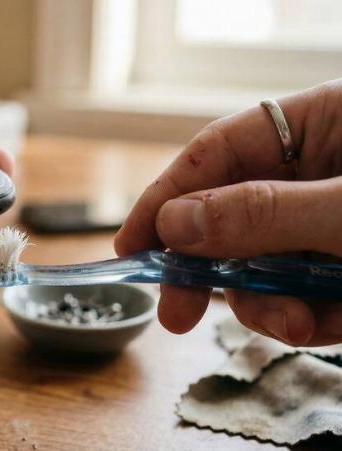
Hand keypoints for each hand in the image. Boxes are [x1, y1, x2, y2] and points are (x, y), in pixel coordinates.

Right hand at [115, 80, 341, 346]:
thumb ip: (264, 213)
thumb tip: (172, 222)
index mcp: (320, 125)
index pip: (217, 153)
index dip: (165, 199)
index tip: (129, 247)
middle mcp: (317, 171)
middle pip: (231, 217)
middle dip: (210, 271)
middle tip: (176, 315)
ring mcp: (330, 222)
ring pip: (264, 265)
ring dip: (269, 304)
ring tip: (298, 325)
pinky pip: (303, 294)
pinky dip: (310, 316)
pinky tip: (329, 323)